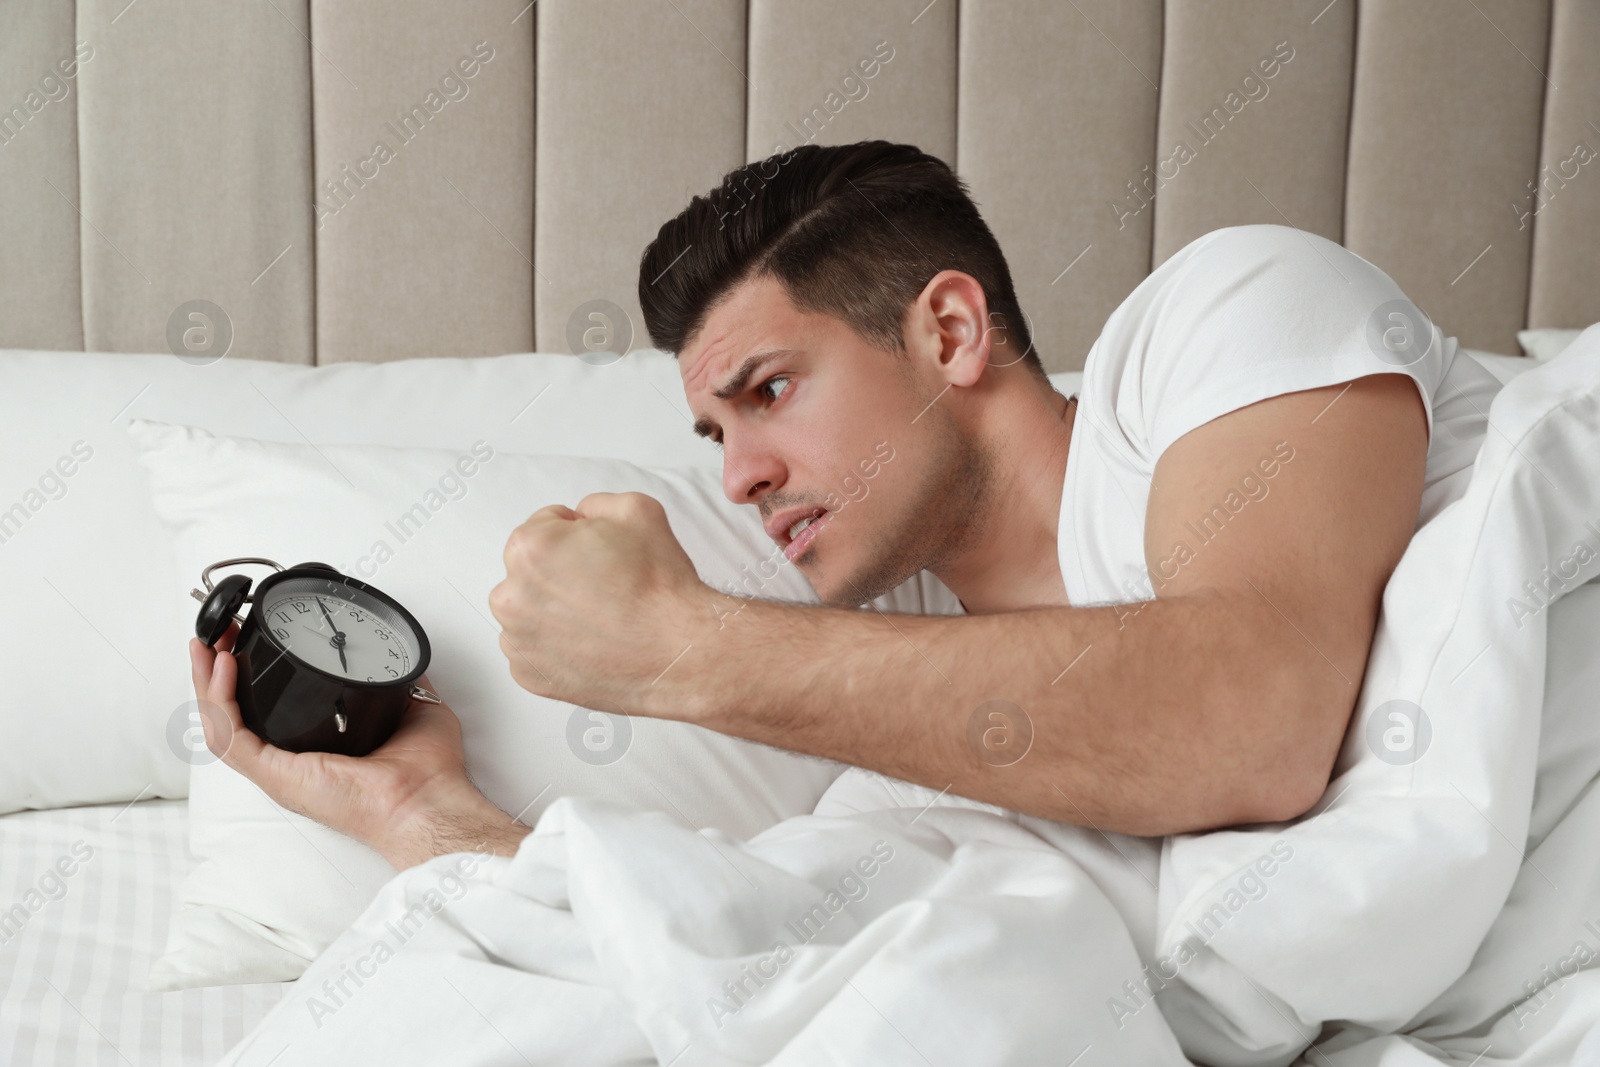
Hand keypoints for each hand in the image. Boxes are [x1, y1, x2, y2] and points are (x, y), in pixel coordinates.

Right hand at [188, 623, 527, 868]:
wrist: (431, 800)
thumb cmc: (428, 772)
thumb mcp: (413, 705)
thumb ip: (396, 679)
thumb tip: (393, 652)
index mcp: (317, 748)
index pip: (267, 709)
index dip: (249, 675)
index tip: (245, 637)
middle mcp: (292, 759)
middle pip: (235, 712)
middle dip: (217, 669)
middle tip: (215, 632)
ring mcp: (279, 769)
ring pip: (222, 723)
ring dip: (207, 681)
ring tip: (204, 644)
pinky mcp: (276, 776)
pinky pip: (232, 737)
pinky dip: (221, 701)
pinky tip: (224, 668)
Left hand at [488, 492, 718, 715]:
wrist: (679, 651)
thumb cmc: (659, 585)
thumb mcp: (636, 509)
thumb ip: (595, 503)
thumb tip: (581, 519)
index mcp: (529, 548)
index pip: (544, 525)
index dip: (578, 534)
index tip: (602, 554)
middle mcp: (511, 596)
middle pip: (530, 569)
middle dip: (560, 571)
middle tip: (604, 585)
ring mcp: (518, 641)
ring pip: (529, 610)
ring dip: (553, 608)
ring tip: (599, 616)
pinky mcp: (530, 675)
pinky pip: (534, 650)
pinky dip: (556, 645)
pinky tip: (591, 642)